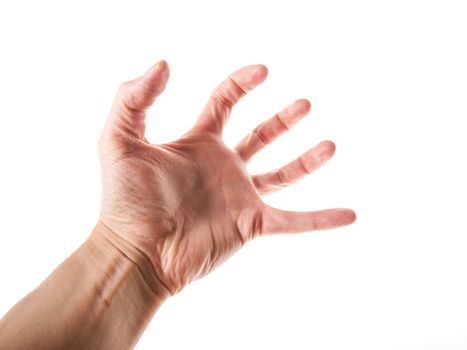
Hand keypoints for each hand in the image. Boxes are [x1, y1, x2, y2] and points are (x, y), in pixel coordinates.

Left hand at [97, 60, 355, 297]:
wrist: (135, 252)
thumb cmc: (123, 200)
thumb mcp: (118, 139)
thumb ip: (133, 98)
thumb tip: (162, 64)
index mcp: (197, 143)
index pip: (224, 101)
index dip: (242, 82)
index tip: (263, 70)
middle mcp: (222, 166)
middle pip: (261, 136)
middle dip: (282, 119)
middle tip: (305, 104)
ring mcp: (239, 196)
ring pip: (282, 175)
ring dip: (306, 160)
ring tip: (330, 145)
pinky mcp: (251, 224)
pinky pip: (294, 221)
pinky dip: (321, 219)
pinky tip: (349, 214)